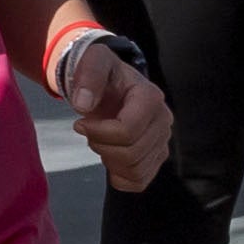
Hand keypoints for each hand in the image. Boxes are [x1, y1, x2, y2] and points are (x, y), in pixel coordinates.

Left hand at [52, 33, 174, 193]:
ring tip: (101, 140)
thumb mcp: (93, 61)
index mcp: (151, 97)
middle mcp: (164, 121)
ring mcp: (163, 141)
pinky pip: (139, 182)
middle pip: (131, 154)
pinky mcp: (157, 157)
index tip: (80, 123)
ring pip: (135, 171)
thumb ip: (88, 76)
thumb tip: (83, 104)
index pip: (127, 131)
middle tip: (89, 131)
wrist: (111, 85)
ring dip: (109, 160)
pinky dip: (120, 176)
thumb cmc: (103, 73)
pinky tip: (110, 155)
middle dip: (101, 146)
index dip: (97, 133)